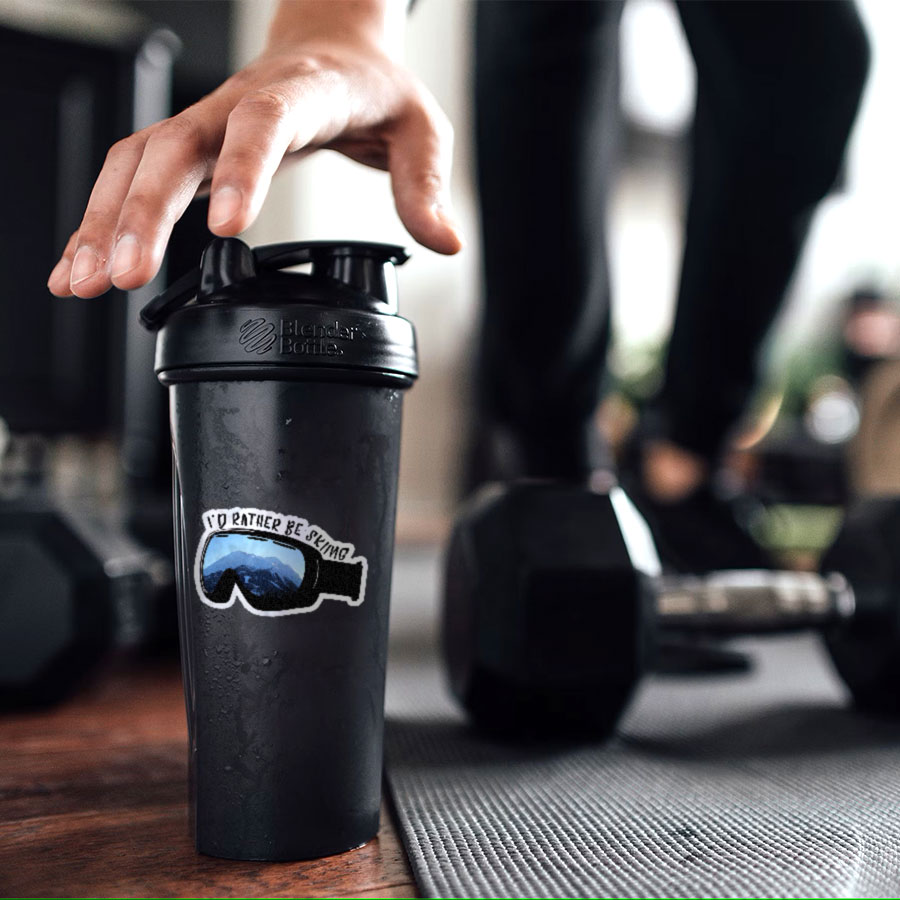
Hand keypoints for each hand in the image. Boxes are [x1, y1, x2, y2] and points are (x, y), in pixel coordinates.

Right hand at [48, 23, 461, 297]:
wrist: (334, 42)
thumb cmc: (376, 88)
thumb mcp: (422, 129)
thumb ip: (425, 183)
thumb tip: (447, 241)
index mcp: (303, 94)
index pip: (263, 124)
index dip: (241, 170)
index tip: (225, 227)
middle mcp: (239, 104)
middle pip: (176, 147)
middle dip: (144, 212)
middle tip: (124, 275)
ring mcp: (207, 121)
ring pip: (139, 161)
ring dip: (105, 220)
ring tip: (82, 281)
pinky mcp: (191, 143)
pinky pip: (134, 173)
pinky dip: (103, 216)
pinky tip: (81, 262)